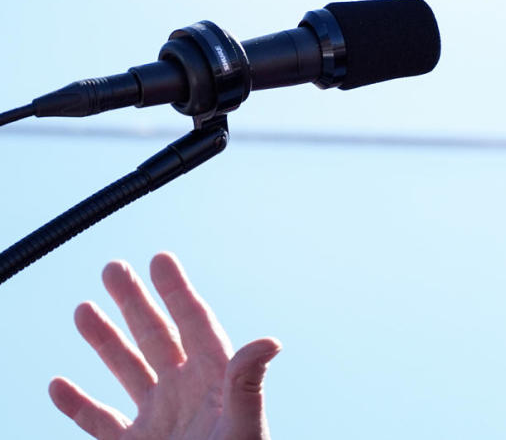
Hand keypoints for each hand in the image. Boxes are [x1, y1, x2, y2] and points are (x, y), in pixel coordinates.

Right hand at [49, 252, 279, 439]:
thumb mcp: (243, 427)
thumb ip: (247, 384)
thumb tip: (270, 341)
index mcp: (216, 380)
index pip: (195, 324)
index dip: (177, 291)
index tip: (161, 258)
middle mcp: (186, 393)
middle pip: (157, 337)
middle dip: (135, 302)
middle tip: (112, 267)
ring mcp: (159, 421)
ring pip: (127, 371)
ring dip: (105, 342)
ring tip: (82, 308)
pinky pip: (101, 423)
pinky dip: (79, 405)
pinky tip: (59, 384)